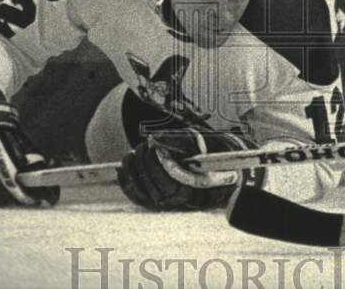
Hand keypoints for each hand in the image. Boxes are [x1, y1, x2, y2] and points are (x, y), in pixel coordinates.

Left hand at [118, 127, 254, 210]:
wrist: (220, 170)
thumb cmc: (211, 153)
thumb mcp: (202, 142)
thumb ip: (180, 140)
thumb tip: (155, 138)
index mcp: (198, 188)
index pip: (172, 178)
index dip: (159, 161)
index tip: (154, 144)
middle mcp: (182, 201)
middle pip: (155, 183)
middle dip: (145, 161)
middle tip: (146, 145)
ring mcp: (169, 204)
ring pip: (143, 190)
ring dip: (134, 169)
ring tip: (134, 153)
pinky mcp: (158, 203)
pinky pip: (137, 196)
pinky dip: (127, 181)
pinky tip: (124, 166)